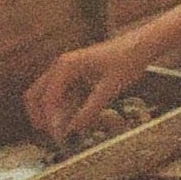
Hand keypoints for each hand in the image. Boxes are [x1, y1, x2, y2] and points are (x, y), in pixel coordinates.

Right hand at [23, 37, 152, 144]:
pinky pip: (61, 93)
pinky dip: (64, 106)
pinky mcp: (76, 73)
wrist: (144, 43)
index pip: (47, 99)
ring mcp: (67, 68)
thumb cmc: (129, 60)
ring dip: (52, 112)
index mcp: (66, 66)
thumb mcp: (110, 88)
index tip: (59, 136)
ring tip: (66, 129)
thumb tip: (72, 130)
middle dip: (41, 116)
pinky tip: (77, 117)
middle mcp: (62, 65)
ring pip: (47, 95)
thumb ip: (90, 109)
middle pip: (36, 95)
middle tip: (53, 135)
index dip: (51, 120)